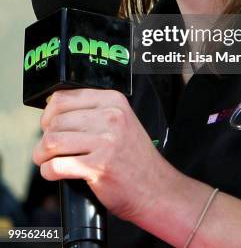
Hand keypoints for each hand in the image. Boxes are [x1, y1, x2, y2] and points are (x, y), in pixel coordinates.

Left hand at [32, 89, 169, 221]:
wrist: (154, 187)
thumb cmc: (133, 156)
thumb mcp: (121, 120)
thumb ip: (93, 111)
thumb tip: (54, 110)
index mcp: (113, 100)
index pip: (64, 97)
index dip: (49, 113)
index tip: (49, 125)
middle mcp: (110, 117)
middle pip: (56, 121)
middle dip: (44, 137)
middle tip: (48, 148)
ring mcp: (105, 141)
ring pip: (52, 141)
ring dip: (42, 154)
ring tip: (47, 159)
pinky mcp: (98, 166)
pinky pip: (57, 166)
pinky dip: (49, 171)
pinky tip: (54, 172)